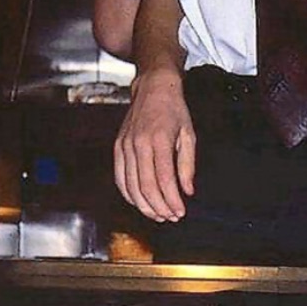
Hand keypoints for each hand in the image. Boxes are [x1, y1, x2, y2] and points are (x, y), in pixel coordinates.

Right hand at [114, 68, 194, 223]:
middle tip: (170, 217)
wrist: (153, 88)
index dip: (171, 200)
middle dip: (159, 207)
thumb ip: (187, 165)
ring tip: (158, 215)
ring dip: (144, 205)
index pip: (164, 180)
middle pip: (146, 186)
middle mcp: (139, 143)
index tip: (180, 212)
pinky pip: (120, 177)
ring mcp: (125, 146)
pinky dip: (128, 194)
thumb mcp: (189, 134)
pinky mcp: (118, 147)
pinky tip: (140, 203)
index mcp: (159, 140)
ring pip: (131, 186)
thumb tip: (187, 191)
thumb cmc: (174, 110)